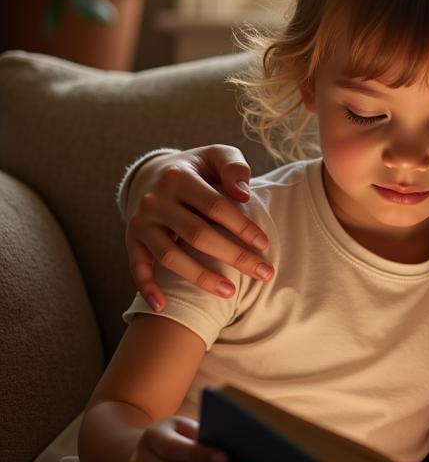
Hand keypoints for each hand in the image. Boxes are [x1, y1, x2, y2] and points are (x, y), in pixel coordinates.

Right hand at [125, 146, 272, 311]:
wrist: (151, 173)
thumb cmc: (197, 168)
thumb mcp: (216, 155)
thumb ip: (233, 166)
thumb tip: (243, 194)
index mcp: (179, 177)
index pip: (215, 206)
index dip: (241, 226)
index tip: (264, 244)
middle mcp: (155, 200)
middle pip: (197, 234)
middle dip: (234, 256)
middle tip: (264, 273)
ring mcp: (141, 222)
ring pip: (170, 256)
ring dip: (200, 278)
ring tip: (230, 293)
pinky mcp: (131, 240)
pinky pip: (137, 267)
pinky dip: (147, 288)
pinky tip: (164, 307)